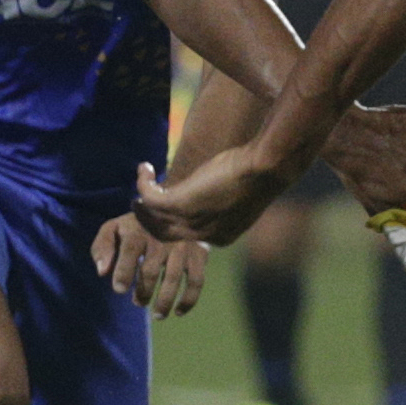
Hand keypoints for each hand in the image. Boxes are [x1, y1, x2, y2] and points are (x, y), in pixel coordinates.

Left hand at [92, 211, 206, 316]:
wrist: (171, 210)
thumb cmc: (135, 227)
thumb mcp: (114, 229)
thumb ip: (102, 247)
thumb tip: (102, 272)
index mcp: (138, 231)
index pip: (130, 250)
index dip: (124, 272)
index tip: (120, 290)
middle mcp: (161, 238)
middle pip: (150, 270)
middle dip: (142, 292)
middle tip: (138, 302)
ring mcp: (181, 247)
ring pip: (172, 279)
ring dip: (164, 302)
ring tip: (157, 315)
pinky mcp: (198, 254)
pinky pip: (196, 281)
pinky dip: (188, 300)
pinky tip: (179, 311)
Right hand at [133, 148, 287, 246]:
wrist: (266, 169)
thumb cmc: (261, 174)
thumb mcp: (243, 194)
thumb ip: (228, 200)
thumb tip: (221, 187)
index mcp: (221, 236)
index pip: (189, 236)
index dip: (174, 222)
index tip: (166, 207)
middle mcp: (203, 235)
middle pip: (165, 234)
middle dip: (150, 220)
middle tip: (140, 205)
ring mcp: (190, 221)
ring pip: (153, 218)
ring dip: (142, 203)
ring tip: (138, 189)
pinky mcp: (181, 203)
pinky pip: (150, 198)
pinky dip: (143, 183)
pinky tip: (145, 168)